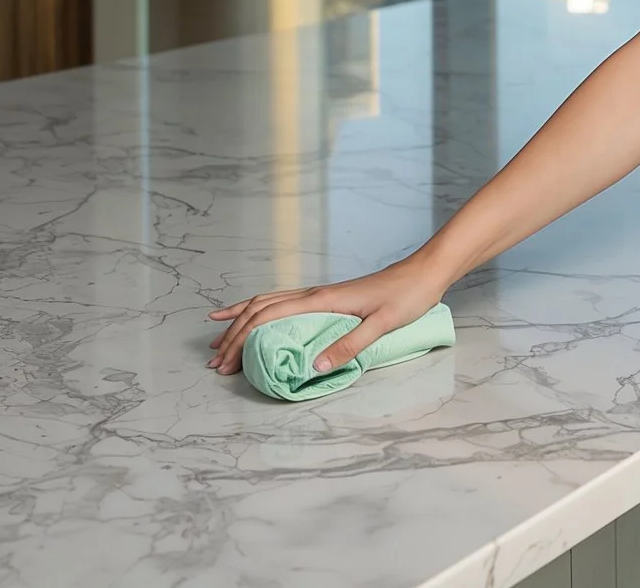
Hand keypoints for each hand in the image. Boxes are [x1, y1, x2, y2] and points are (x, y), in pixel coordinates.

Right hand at [205, 257, 449, 376]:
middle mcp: (314, 294)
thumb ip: (349, 345)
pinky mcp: (327, 297)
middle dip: (233, 334)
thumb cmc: (406, 296)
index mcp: (322, 300)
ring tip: (218, 337)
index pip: (268, 317)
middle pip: (260, 310)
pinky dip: (262, 310)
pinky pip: (283, 302)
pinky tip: (257, 317)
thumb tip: (314, 367)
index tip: (225, 362)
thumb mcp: (382, 324)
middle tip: (215, 361)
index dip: (241, 339)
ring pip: (267, 302)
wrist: (424, 272)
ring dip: (241, 321)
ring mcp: (319, 294)